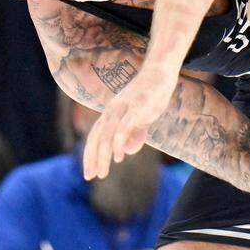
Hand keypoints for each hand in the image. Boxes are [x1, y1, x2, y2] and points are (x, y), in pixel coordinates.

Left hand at [83, 64, 176, 179]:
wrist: (160, 72)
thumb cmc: (150, 95)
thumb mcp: (141, 117)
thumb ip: (134, 134)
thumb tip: (127, 152)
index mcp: (111, 112)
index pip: (95, 136)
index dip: (90, 154)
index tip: (89, 172)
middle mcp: (112, 110)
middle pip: (96, 137)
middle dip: (91, 158)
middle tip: (90, 177)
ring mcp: (124, 108)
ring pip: (107, 135)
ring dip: (102, 155)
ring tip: (102, 173)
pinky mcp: (136, 107)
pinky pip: (123, 128)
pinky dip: (118, 143)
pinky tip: (118, 157)